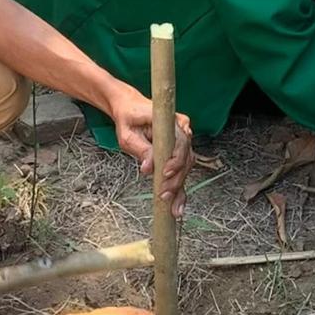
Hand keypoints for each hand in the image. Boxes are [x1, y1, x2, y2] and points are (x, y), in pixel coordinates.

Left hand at [107, 85, 193, 216]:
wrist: (130, 109)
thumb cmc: (128, 118)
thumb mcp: (127, 135)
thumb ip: (140, 150)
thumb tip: (148, 168)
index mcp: (170, 121)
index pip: (180, 142)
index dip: (175, 159)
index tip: (165, 173)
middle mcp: (181, 128)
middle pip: (185, 157)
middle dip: (176, 179)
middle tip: (164, 195)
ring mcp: (183, 139)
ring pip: (186, 166)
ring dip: (179, 186)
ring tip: (172, 205)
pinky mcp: (180, 149)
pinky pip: (183, 169)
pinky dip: (180, 187)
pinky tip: (178, 205)